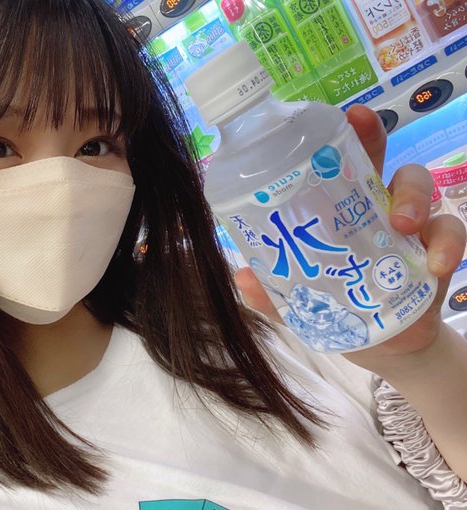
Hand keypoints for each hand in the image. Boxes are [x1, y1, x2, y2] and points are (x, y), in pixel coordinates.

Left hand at [235, 104, 466, 367]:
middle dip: (376, 139)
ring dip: (415, 198)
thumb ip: (271, 294)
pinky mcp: (434, 250)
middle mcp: (373, 205)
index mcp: (337, 207)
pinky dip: (447, 247)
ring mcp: (409, 225)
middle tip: (367, 131)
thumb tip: (242, 277)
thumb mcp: (297, 302)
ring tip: (404, 224)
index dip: (340, 136)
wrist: (380, 344)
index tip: (344, 113)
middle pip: (378, 158)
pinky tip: (434, 266)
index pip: (338, 163)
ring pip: (420, 186)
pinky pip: (451, 234)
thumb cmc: (334, 306)